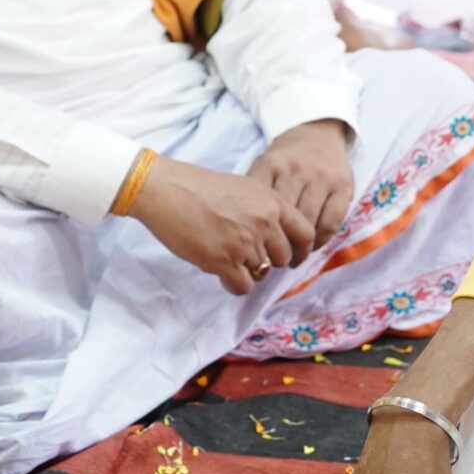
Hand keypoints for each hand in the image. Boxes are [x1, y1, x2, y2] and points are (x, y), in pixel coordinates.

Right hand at [124, 155, 315, 295]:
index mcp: (271, 202)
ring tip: (227, 258)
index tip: (292, 258)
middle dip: (268, 261)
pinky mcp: (223, 261)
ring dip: (246, 271)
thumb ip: (264, 210)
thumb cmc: (199, 187)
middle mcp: (263, 223)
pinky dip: (233, 284)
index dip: (301, 250)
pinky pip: (242, 286)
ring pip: (261, 274)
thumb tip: (276, 236)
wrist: (167, 190)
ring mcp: (244, 243)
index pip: (306, 234)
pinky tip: (221, 272)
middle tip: (247, 256)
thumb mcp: (244, 188)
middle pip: (282, 258)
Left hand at [247, 120, 353, 263]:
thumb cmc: (285, 159)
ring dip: (300, 247)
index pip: (261, 205)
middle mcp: (297, 170)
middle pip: (285, 217)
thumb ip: (255, 192)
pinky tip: (312, 246)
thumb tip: (240, 232)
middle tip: (273, 260)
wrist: (316, 132)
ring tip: (293, 259)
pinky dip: (320, 240)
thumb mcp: (264, 166)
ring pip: (308, 222)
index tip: (253, 249)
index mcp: (271, 165)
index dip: (256, 233)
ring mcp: (321, 178)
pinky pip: (330, 223)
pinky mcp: (343, 187)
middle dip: (278, 244)